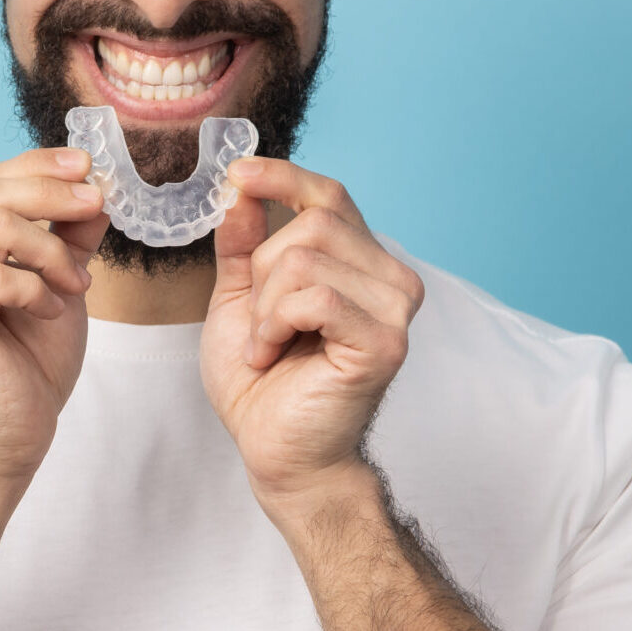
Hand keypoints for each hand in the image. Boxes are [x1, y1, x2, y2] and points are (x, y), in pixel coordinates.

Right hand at [0, 147, 109, 486]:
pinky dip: (38, 288)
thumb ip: (64, 234)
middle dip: (53, 195)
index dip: (37, 166)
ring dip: (52, 251)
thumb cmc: (25, 365)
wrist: (8, 440)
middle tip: (96, 209)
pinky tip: (50, 311)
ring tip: (75, 285)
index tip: (87, 168)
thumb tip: (92, 187)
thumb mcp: (53, 282)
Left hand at [200, 157, 423, 512]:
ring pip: (305, 257)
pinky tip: (274, 355)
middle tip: (260, 325)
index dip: (284, 176)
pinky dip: (274, 326)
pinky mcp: (384, 342)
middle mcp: (389, 278)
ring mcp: (394, 309)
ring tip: (267, 346)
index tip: (237, 176)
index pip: (330, 196)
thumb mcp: (239, 298)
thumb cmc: (263, 384)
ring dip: (264, 308)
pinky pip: (313, 297)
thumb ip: (244, 243)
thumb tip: (241, 187)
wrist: (278, 455)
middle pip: (311, 223)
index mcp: (360, 263)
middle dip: (262, 272)